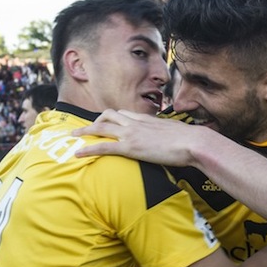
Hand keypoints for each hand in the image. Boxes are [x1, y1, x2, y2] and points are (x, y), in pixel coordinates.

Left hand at [74, 109, 212, 166]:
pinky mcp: (130, 147)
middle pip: (108, 115)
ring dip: (85, 131)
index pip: (123, 113)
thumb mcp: (174, 133)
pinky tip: (78, 153)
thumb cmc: (189, 140)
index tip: (105, 123)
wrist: (193, 142)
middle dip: (94, 121)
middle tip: (84, 129)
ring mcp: (132, 133)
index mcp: (146, 118)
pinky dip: (88, 149)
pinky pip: (104, 147)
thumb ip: (165, 134)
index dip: (111, 118)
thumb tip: (169, 140)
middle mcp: (136, 122)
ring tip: (73, 136)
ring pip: (101, 128)